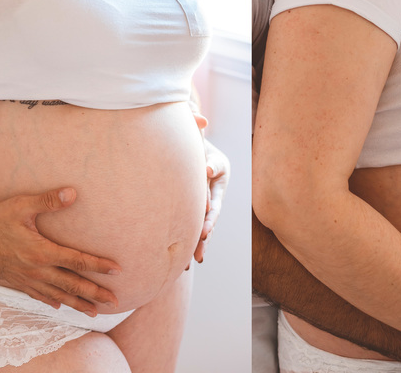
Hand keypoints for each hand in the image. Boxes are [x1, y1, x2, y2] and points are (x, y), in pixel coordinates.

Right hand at [0, 188, 121, 315]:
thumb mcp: (22, 205)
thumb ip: (48, 201)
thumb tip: (73, 193)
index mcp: (41, 252)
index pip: (77, 261)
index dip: (98, 265)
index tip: (117, 270)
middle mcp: (36, 270)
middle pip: (72, 284)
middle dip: (95, 293)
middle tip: (115, 301)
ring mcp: (26, 279)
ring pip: (58, 295)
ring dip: (77, 304)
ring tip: (95, 312)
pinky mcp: (16, 281)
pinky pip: (38, 296)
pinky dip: (52, 302)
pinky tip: (59, 306)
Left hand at [194, 136, 229, 263]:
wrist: (190, 138)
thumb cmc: (197, 138)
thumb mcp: (204, 142)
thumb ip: (207, 154)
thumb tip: (206, 170)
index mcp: (218, 179)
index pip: (214, 202)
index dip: (209, 217)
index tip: (205, 231)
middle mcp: (213, 192)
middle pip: (210, 219)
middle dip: (204, 238)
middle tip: (199, 255)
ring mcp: (203, 199)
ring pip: (202, 225)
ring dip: (198, 244)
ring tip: (192, 263)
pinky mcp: (192, 203)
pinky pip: (191, 224)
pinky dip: (188, 240)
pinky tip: (181, 258)